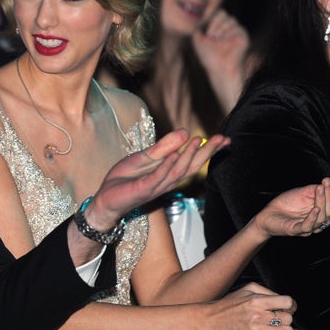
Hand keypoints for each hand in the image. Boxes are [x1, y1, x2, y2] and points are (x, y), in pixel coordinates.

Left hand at [85, 129, 229, 227]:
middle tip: (221, 139)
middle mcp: (167, 182)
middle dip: (207, 153)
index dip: (209, 150)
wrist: (105, 197)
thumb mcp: (144, 157)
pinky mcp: (143, 189)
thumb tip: (185, 131)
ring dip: (188, 156)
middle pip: (191, 167)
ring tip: (198, 140)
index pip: (193, 161)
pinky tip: (175, 155)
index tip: (224, 138)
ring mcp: (156, 187)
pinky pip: (157, 178)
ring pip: (177, 172)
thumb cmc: (125, 179)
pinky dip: (167, 167)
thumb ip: (164, 146)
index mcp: (169, 173)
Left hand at [192, 9, 249, 112]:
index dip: (210, 20)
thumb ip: (197, 27)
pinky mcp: (243, 36)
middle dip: (214, 23)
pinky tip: (226, 42)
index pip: (216, 13)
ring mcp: (236, 31)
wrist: (219, 68)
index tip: (206, 32)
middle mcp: (228, 28)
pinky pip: (237, 27)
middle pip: (223, 13)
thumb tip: (200, 17)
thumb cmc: (209, 57)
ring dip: (220, 29)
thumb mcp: (197, 40)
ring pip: (230, 19)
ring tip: (217, 40)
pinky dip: (229, 34)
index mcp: (219, 28)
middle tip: (211, 36)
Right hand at [203, 282, 295, 329]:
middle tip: (275, 316)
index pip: (287, 303)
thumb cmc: (228, 305)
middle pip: (288, 318)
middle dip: (284, 317)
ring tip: (272, 326)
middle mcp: (257, 317)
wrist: (210, 322)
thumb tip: (286, 303)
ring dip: (282, 329)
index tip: (285, 307)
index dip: (289, 305)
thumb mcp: (246, 289)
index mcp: (255, 301)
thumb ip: (267, 292)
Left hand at [251, 178, 329, 239]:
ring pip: (322, 217)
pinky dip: (313, 217)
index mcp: (321, 212)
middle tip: (327, 182)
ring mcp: (308, 227)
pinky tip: (315, 208)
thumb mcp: (302, 193)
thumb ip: (317, 190)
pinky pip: (308, 226)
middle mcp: (318, 221)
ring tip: (320, 188)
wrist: (267, 215)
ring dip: (322, 201)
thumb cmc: (286, 204)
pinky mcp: (296, 230)